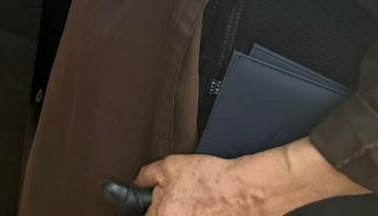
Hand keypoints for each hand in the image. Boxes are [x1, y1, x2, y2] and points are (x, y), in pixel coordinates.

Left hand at [140, 141, 368, 215]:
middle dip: (166, 208)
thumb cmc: (208, 177)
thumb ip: (145, 176)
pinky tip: (206, 206)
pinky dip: (197, 212)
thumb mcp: (169, 166)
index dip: (147, 206)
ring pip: (180, 215)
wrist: (242, 190)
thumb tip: (135, 184)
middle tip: (182, 197)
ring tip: (195, 201)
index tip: (152, 202)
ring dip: (182, 210)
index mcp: (162, 215)